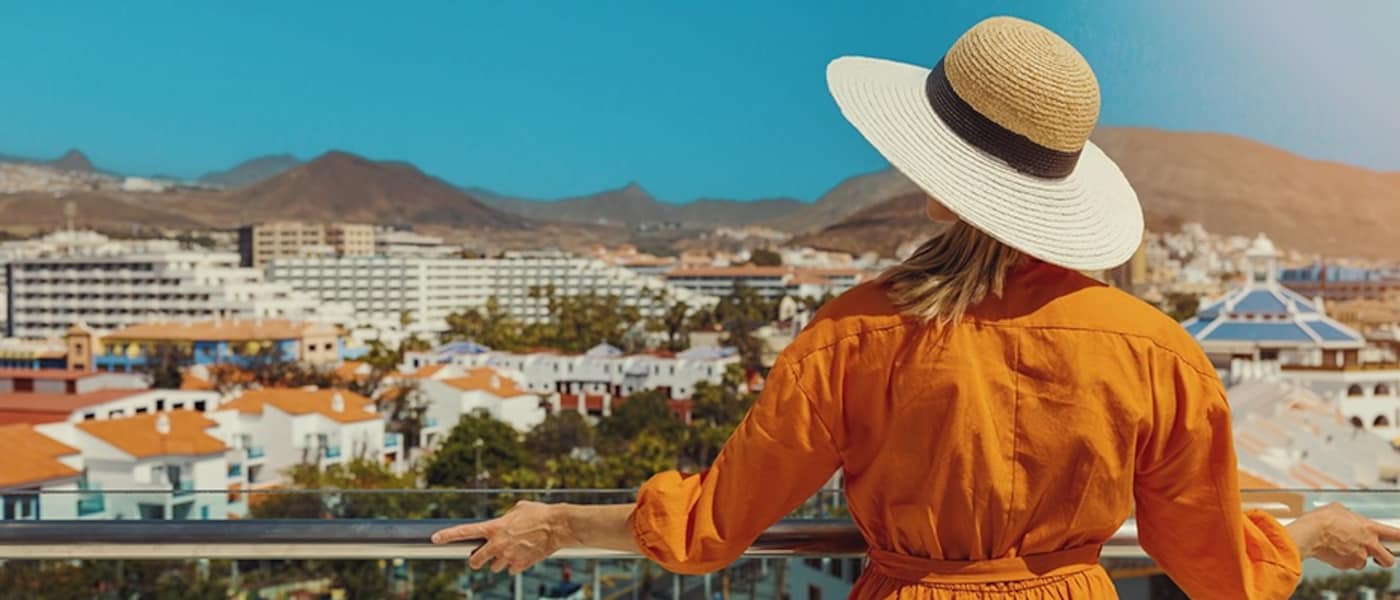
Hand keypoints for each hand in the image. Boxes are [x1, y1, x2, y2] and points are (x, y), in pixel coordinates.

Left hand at [431, 501, 578, 574]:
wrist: (558, 527)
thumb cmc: (539, 514)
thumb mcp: (518, 509)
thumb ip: (505, 518)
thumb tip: (504, 522)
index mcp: (494, 527)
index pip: (465, 532)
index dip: (447, 535)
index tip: (435, 538)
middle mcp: (498, 544)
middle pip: (475, 560)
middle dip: (476, 560)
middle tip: (479, 558)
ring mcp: (508, 556)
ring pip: (494, 567)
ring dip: (498, 561)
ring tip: (510, 551)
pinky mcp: (520, 565)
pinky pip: (511, 569)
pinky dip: (515, 565)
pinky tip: (523, 555)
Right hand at [1286, 503, 1399, 569]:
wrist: (1309, 534)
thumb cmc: (1322, 520)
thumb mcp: (1338, 509)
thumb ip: (1349, 516)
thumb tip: (1347, 517)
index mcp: (1369, 528)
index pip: (1396, 535)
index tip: (1399, 540)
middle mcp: (1368, 544)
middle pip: (1389, 559)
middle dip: (1385, 558)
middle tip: (1377, 555)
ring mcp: (1358, 556)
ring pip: (1364, 562)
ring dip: (1357, 557)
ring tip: (1342, 548)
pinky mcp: (1346, 565)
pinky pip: (1349, 564)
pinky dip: (1343, 560)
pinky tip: (1333, 551)